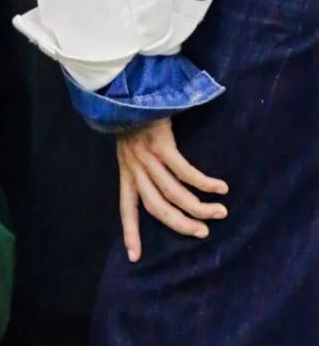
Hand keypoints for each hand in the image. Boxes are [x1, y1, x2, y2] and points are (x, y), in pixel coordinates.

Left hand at [116, 117, 228, 261]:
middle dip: (179, 224)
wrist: (129, 88)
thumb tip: (163, 181)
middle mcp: (135, 168)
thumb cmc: (136, 116)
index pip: (126, 208)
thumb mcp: (131, 145)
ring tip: (219, 213)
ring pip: (173, 193)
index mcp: (126, 172)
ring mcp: (147, 157)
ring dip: (198, 207)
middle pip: (156, 207)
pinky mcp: (161, 144)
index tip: (134, 258)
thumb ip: (143, 163)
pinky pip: (185, 171)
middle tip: (203, 233)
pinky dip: (204, 183)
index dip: (130, 232)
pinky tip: (220, 188)